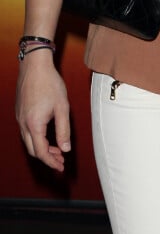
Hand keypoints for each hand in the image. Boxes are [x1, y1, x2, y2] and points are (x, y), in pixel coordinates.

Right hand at [16, 50, 70, 171]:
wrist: (35, 66)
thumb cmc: (50, 84)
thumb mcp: (62, 107)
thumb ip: (64, 130)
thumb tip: (66, 148)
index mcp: (34, 125)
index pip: (41, 152)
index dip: (51, 162)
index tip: (61, 167)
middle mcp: (23, 124)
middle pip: (33, 150)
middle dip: (47, 158)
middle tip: (61, 160)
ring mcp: (19, 118)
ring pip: (29, 141)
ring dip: (42, 148)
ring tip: (57, 149)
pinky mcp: (20, 112)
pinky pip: (26, 131)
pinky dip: (37, 138)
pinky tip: (47, 135)